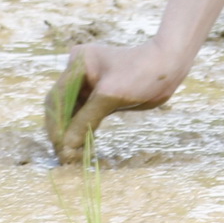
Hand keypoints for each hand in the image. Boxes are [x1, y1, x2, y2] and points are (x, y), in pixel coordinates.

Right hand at [46, 39, 187, 162]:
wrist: (167, 67)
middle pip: (62, 107)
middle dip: (62, 131)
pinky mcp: (100, 97)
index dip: (56, 124)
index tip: (59, 146)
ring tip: (71, 157)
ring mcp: (89, 86)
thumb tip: (66, 146)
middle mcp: (79, 74)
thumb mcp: (110, 96)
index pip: (57, 98)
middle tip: (64, 156)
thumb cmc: (140, 73)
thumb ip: (86, 119)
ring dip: (72, 134)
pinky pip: (85, 116)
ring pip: (73, 114)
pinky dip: (83, 131)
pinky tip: (82, 148)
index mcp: (77, 65)